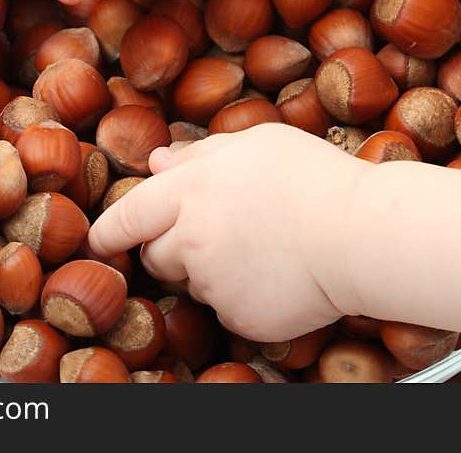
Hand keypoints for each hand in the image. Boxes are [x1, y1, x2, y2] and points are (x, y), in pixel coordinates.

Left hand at [89, 124, 365, 341]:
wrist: (362, 234)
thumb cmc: (315, 178)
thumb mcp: (257, 143)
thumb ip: (201, 152)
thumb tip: (158, 161)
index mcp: (189, 190)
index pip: (128, 214)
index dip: (108, 230)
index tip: (98, 239)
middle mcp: (191, 239)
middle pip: (156, 254)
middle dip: (172, 248)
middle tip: (216, 234)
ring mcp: (214, 284)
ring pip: (193, 284)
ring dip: (210, 272)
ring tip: (260, 248)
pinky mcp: (239, 318)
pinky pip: (228, 311)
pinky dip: (243, 298)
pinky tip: (277, 275)